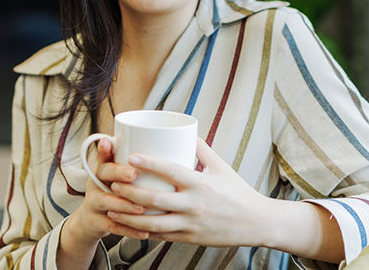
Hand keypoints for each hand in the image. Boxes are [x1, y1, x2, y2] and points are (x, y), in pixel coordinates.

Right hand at [69, 137, 149, 243]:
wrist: (92, 221)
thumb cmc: (115, 193)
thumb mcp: (120, 176)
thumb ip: (138, 164)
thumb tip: (172, 146)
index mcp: (103, 168)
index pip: (103, 154)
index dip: (105, 149)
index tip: (109, 142)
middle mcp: (95, 182)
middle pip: (102, 174)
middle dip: (118, 173)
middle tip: (134, 174)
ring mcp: (92, 202)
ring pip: (106, 201)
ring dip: (124, 204)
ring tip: (142, 208)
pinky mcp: (94, 221)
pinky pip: (111, 226)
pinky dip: (128, 229)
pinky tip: (144, 231)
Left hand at [106, 138, 270, 246]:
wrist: (256, 222)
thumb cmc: (238, 192)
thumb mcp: (222, 167)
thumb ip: (202, 149)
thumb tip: (186, 130)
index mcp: (201, 183)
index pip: (171, 171)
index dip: (149, 163)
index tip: (131, 157)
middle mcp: (194, 204)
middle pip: (154, 199)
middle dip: (130, 192)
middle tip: (114, 184)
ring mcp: (190, 224)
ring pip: (152, 223)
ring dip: (129, 216)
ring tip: (113, 209)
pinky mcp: (189, 238)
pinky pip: (161, 236)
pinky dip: (143, 232)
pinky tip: (129, 226)